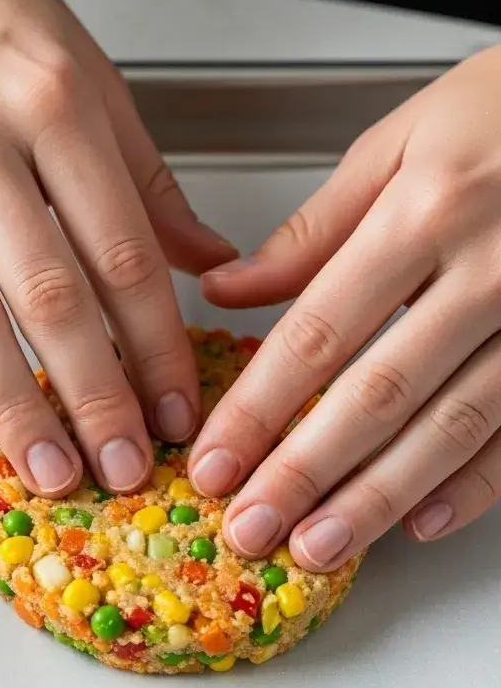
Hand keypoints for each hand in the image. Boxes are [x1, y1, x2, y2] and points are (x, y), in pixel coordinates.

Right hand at [0, 0, 235, 495]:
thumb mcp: (85, 73)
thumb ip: (144, 177)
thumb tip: (204, 262)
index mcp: (53, 102)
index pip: (121, 253)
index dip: (155, 347)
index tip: (175, 410)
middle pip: (48, 297)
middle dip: (93, 398)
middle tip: (121, 468)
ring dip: (12, 407)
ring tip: (48, 470)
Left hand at [189, 46, 500, 569]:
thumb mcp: (403, 142)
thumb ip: (313, 230)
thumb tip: (227, 289)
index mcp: (428, 210)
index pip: (319, 331)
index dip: (258, 407)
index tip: (214, 460)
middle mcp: (491, 271)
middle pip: (379, 394)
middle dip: (305, 472)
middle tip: (250, 528)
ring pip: (451, 426)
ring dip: (377, 498)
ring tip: (318, 546)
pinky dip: (475, 485)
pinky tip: (420, 522)